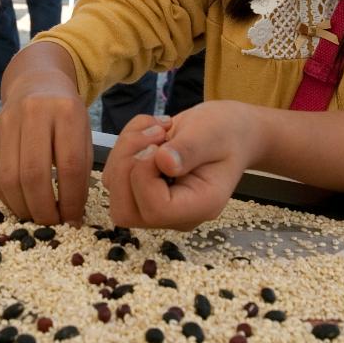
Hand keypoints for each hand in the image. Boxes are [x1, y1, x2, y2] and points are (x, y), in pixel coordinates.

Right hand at [0, 43, 93, 224]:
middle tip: (53, 225)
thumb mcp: (84, 133)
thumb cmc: (67, 115)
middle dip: (44, 209)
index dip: (71, 200)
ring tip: (37, 219)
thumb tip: (72, 219)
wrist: (37, 83)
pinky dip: (9, 199)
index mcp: (66, 112)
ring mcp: (7, 123)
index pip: (69, 166)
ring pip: (9, 178)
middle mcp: (33, 113)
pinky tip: (23, 205)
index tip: (74, 220)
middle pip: (34, 174)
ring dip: (23, 208)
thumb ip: (80, 170)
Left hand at [101, 101, 261, 230]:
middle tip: (155, 134)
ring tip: (157, 128)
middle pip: (124, 210)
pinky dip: (125, 144)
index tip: (159, 145)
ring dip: (126, 149)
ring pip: (115, 186)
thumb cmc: (226, 133)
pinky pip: (115, 171)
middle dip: (127, 164)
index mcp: (199, 206)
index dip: (145, 175)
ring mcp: (156, 204)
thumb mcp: (213, 133)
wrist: (228, 131)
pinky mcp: (141, 188)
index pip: (155, 209)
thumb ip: (189, 149)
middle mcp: (175, 214)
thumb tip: (164, 163)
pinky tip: (152, 129)